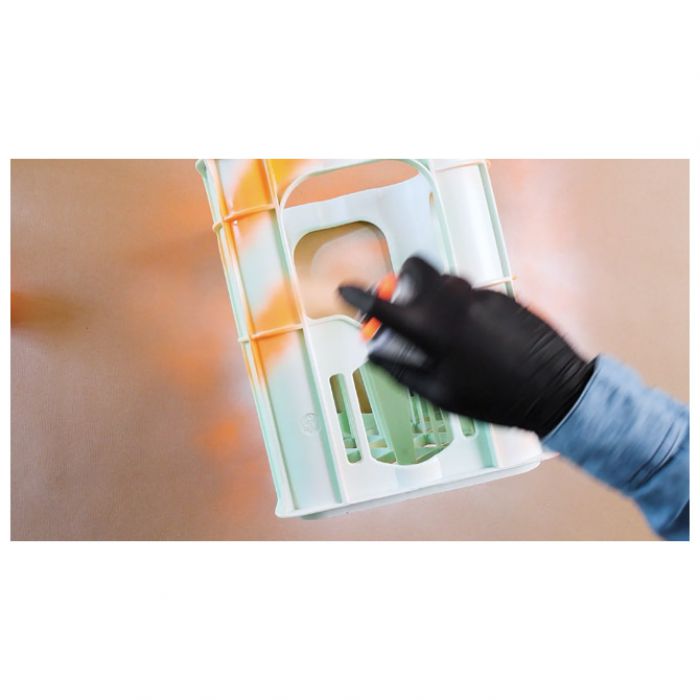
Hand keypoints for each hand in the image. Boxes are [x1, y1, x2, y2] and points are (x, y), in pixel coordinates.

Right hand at [338, 256, 593, 436]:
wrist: (553, 389)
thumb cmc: (495, 398)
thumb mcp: (440, 394)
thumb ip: (401, 370)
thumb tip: (375, 355)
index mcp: (432, 329)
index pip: (384, 305)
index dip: (359, 297)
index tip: (346, 290)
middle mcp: (453, 302)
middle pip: (416, 266)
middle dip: (404, 278)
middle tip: (405, 300)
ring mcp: (480, 294)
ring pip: (445, 278)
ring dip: (434, 293)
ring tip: (444, 327)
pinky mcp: (502, 295)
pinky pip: (471, 291)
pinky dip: (462, 306)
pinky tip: (475, 334)